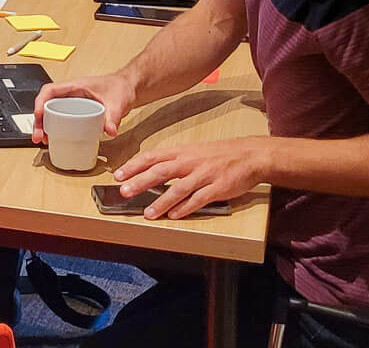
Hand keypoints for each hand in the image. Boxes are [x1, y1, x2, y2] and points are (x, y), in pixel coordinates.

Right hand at [32, 71, 136, 141]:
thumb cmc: (120, 88)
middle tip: (39, 136)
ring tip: (42, 140)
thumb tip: (109, 131)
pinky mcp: (77, 111)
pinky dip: (54, 127)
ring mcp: (72, 102)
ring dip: (44, 125)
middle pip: (46, 104)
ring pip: (51, 112)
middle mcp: (70, 93)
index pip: (50, 90)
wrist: (127, 88)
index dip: (40, 102)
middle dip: (39, 120)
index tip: (38, 115)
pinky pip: (60, 117)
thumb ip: (113, 116)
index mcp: (75, 86)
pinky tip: (53, 138)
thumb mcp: (117, 102)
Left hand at [111, 137, 268, 219]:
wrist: (250, 155)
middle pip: (161, 171)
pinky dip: (186, 207)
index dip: (134, 165)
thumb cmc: (219, 154)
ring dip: (161, 201)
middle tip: (124, 191)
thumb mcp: (193, 152)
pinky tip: (174, 215)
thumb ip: (173, 162)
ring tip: (148, 213)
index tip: (118, 174)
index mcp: (182, 152)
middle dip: (140, 182)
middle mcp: (190, 162)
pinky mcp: (218, 188)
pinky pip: (199, 199)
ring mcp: (204, 175)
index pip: (152, 157)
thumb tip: (149, 172)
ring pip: (179, 188)